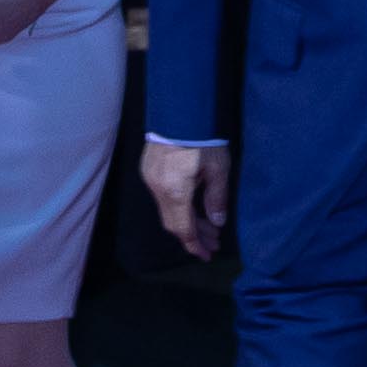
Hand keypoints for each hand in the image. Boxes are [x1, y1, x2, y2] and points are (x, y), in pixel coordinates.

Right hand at [143, 137, 229, 257]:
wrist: (179, 111)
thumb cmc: (202, 139)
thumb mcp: (218, 169)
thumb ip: (217, 198)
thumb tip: (218, 222)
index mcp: (176, 192)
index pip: (184, 229)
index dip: (196, 245)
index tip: (208, 255)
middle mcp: (158, 190)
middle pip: (173, 223)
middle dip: (193, 236)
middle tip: (213, 242)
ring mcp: (151, 180)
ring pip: (166, 211)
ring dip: (186, 221)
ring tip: (207, 225)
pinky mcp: (148, 170)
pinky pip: (162, 198)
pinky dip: (177, 207)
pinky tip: (191, 206)